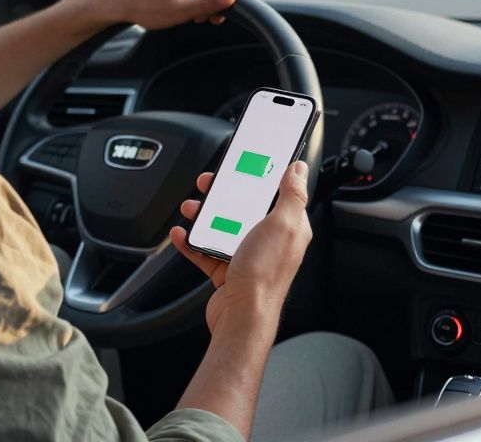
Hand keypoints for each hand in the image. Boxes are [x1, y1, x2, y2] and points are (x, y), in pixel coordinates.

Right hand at [168, 162, 312, 333]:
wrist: (242, 317)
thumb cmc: (264, 276)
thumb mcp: (283, 225)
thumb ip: (292, 195)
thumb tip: (299, 169)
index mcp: (288, 228)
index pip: (276, 194)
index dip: (260, 177)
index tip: (244, 164)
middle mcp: (268, 242)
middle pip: (244, 208)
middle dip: (223, 194)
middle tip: (209, 184)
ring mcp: (246, 257)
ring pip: (222, 227)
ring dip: (204, 215)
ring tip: (191, 208)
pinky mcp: (227, 271)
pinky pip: (206, 250)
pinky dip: (191, 241)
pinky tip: (182, 233)